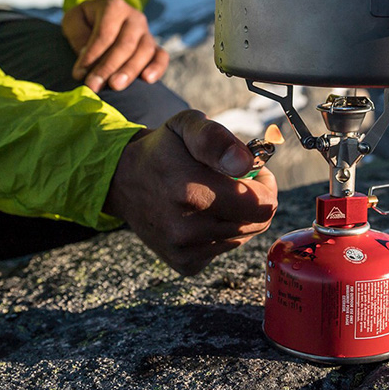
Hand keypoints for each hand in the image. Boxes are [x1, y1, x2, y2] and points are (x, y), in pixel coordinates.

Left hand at [62, 0, 169, 91]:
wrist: (102, 19)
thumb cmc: (85, 22)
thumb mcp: (73, 21)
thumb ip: (78, 37)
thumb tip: (87, 58)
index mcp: (114, 7)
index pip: (105, 34)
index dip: (92, 55)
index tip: (79, 74)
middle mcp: (134, 17)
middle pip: (125, 44)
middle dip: (108, 67)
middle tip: (94, 86)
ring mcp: (147, 32)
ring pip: (144, 51)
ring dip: (130, 71)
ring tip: (115, 86)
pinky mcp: (155, 46)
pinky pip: (162, 57)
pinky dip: (157, 68)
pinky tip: (147, 80)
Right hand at [104, 110, 278, 275]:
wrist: (123, 180)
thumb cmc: (162, 150)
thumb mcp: (187, 126)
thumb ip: (217, 139)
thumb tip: (245, 164)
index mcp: (191, 191)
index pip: (262, 204)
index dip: (266, 185)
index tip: (252, 171)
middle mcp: (188, 228)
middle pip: (258, 222)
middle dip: (254, 199)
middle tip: (233, 180)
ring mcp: (186, 250)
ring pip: (244, 235)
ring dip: (238, 215)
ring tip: (213, 194)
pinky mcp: (185, 264)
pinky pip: (225, 249)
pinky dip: (222, 232)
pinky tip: (201, 214)